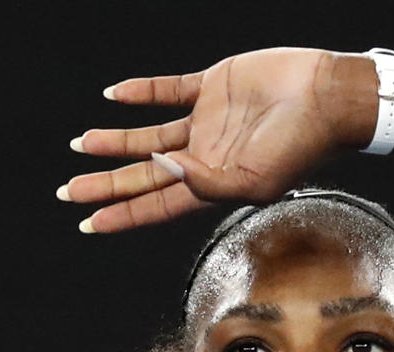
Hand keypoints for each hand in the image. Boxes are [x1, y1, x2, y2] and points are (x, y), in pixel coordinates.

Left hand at [59, 48, 362, 232]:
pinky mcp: (212, 86)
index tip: (89, 222)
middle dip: (105, 184)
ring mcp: (206, 123)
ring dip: (115, 141)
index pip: (157, 205)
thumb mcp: (255, 180)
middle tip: (68, 190)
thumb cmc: (301, 146)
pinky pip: (167, 90)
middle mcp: (204, 157)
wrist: (325, 97)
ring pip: (148, 135)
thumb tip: (162, 169)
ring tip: (80, 145)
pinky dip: (140, 93)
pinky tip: (113, 96)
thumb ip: (206, 181)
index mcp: (213, 185)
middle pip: (144, 176)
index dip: (122, 215)